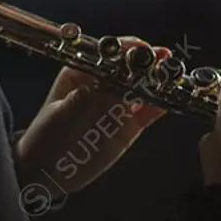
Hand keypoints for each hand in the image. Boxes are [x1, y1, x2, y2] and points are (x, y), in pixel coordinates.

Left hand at [12, 37, 168, 195]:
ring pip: (144, 86)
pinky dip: (161, 104)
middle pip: (132, 67)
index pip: (110, 53)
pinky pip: (149, 110)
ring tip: (174, 76)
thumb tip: (116, 82)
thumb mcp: (65, 113)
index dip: (128, 49)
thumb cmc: (48, 136)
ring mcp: (118, 103)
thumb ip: (91, 98)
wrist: (46, 172)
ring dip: (160, 80)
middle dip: (150, 62)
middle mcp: (104, 82)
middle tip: (165, 60)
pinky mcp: (129, 124)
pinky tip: (173, 98)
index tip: (144, 50)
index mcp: (83, 70)